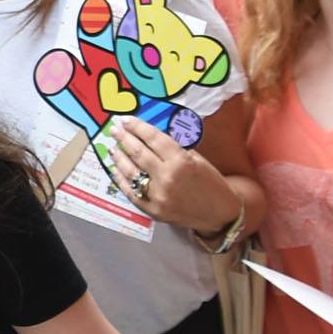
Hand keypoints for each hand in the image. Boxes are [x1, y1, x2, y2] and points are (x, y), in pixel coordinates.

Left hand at [104, 117, 236, 234]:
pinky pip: (131, 193)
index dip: (138, 127)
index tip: (126, 119)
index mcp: (181, 161)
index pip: (153, 138)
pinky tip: (115, 170)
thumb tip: (151, 134)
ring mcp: (158, 196)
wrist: (220, 214)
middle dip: (124, 138)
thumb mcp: (197, 159)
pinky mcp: (153, 211)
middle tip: (114, 130)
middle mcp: (167, 177)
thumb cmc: (211, 183)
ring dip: (119, 158)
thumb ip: (174, 148)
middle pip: (138, 153)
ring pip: (130, 172)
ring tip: (112, 147)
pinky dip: (121, 180)